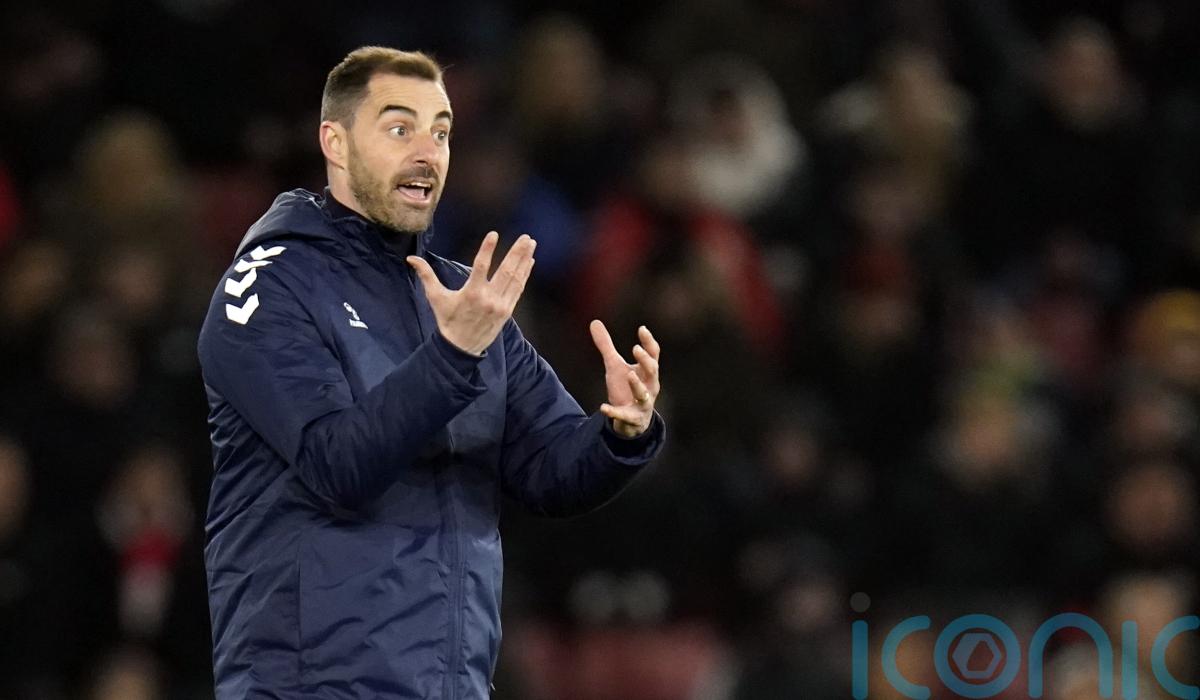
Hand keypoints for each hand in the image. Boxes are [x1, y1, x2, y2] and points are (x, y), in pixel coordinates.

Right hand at [407, 232, 535, 354]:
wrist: (461, 348)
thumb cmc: (447, 320)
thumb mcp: (435, 298)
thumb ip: (426, 276)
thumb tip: (411, 258)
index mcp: (471, 293)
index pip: (480, 266)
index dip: (487, 249)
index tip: (494, 234)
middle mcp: (488, 298)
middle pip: (506, 271)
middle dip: (517, 252)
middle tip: (526, 237)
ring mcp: (500, 305)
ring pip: (515, 279)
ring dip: (524, 260)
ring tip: (531, 244)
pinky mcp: (507, 311)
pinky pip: (518, 289)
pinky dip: (524, 275)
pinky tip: (529, 262)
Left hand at [589, 320, 660, 436]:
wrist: (631, 419)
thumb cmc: (626, 387)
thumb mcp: (614, 365)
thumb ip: (606, 345)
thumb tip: (594, 322)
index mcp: (647, 371)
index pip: (653, 354)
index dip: (649, 342)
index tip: (642, 329)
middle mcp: (649, 386)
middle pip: (653, 371)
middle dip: (646, 361)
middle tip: (636, 349)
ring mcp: (643, 403)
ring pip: (644, 394)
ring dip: (637, 385)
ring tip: (630, 374)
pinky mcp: (632, 417)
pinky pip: (624, 415)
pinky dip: (614, 412)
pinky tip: (602, 408)